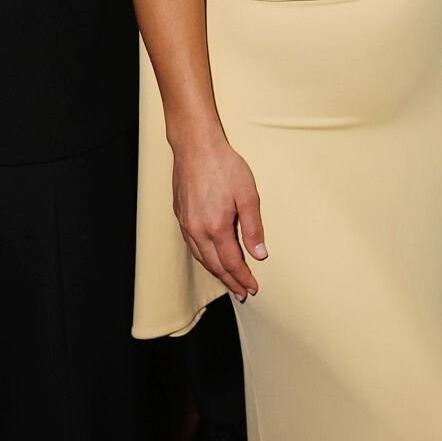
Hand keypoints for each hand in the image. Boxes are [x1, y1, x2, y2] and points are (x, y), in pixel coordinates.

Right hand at [172, 137, 266, 301]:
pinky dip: (204, 258)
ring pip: (201, 258)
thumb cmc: (225, 166)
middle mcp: (197, 230)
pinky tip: (211, 258)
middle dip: (230, 281)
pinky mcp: (181, 215)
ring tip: (229, 281)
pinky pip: (192, 246)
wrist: (196, 147)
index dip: (243, 278)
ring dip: (216, 272)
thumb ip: (254, 227)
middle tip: (242, 293)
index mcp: (216, 227)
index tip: (253, 289)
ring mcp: (186, 224)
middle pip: (214, 265)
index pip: (231, 263)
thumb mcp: (248, 195)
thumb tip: (260, 255)